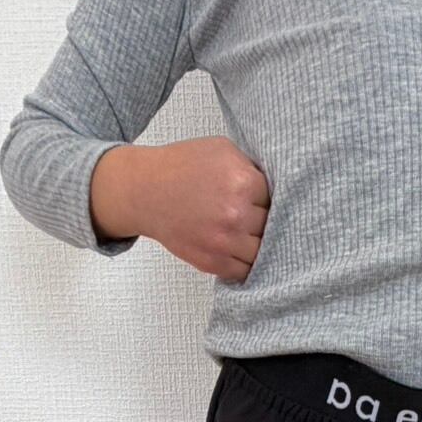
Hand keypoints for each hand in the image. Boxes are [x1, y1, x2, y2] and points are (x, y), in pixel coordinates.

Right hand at [90, 137, 270, 279]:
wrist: (145, 191)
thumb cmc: (181, 168)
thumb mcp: (221, 150)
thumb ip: (250, 168)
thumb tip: (275, 187)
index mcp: (243, 183)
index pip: (276, 198)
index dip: (267, 199)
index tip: (257, 199)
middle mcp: (236, 214)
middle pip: (272, 226)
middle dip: (262, 221)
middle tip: (251, 217)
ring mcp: (224, 242)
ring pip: (262, 252)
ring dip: (257, 245)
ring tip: (247, 235)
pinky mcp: (212, 261)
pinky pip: (244, 271)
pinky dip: (244, 264)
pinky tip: (239, 251)